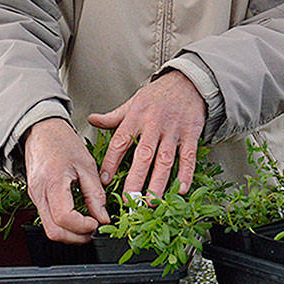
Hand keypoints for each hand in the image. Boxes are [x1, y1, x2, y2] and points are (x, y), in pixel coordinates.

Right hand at [23, 118, 108, 242]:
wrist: (40, 130)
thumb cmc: (62, 141)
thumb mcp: (86, 164)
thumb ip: (95, 194)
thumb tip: (103, 218)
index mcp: (52, 182)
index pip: (64, 218)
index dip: (83, 227)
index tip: (97, 223)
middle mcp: (38, 193)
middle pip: (54, 231)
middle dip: (76, 238)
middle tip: (94, 231)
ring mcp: (34, 197)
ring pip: (49, 229)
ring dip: (70, 234)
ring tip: (88, 225)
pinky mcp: (35, 198)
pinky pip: (48, 220)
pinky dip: (63, 225)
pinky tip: (77, 218)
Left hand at [88, 70, 205, 197]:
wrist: (188, 81)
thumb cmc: (158, 95)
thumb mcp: (133, 102)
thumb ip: (114, 116)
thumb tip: (91, 120)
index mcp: (136, 117)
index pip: (120, 142)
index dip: (111, 162)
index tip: (104, 181)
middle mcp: (154, 124)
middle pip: (143, 156)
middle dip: (135, 180)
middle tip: (129, 201)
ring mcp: (173, 130)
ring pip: (165, 160)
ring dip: (158, 183)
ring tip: (151, 203)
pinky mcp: (191, 134)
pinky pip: (188, 157)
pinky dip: (185, 174)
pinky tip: (180, 190)